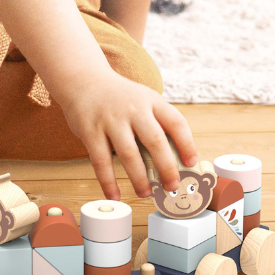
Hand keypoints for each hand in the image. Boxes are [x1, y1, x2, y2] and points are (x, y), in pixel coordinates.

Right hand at [59, 70, 197, 200]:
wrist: (83, 80)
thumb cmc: (119, 97)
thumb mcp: (142, 99)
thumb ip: (156, 122)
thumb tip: (174, 160)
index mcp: (150, 100)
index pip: (175, 122)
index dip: (186, 143)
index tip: (191, 162)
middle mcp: (133, 108)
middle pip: (155, 140)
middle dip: (166, 167)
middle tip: (172, 186)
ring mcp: (110, 119)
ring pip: (129, 154)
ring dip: (139, 178)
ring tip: (145, 193)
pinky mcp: (90, 131)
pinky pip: (101, 161)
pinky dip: (108, 181)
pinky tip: (114, 194)